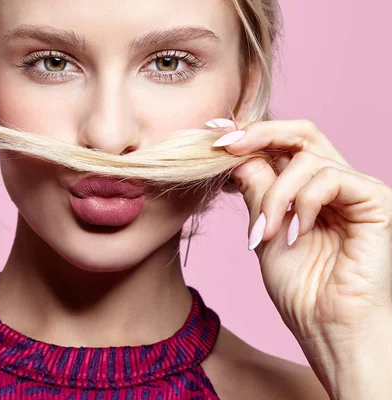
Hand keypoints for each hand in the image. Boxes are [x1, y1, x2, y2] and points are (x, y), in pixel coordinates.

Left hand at [208, 118, 391, 393]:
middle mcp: (335, 183)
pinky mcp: (376, 201)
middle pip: (301, 133)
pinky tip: (297, 232)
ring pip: (307, 158)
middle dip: (258, 134)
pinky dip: (303, 201)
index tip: (213, 136)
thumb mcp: (264, 229)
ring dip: (275, 194)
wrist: (325, 326)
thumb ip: (257, 190)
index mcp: (308, 189)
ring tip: (266, 232)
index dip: (248, 135)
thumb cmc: (299, 287)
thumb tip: (238, 154)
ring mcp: (356, 190)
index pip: (282, 146)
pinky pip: (331, 178)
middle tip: (225, 146)